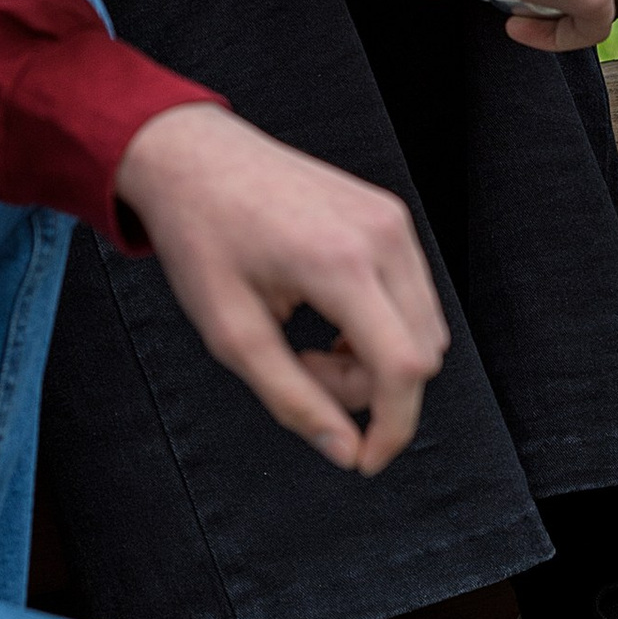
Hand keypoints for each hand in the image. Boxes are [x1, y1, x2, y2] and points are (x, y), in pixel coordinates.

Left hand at [110, 102, 446, 471]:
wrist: (193, 158)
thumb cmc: (202, 237)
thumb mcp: (232, 334)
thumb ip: (292, 399)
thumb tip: (343, 452)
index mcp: (339, 262)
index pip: (403, 368)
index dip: (393, 429)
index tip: (363, 460)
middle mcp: (381, 234)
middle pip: (421, 353)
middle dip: (373, 391)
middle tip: (305, 376)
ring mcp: (391, 218)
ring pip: (424, 328)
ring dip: (378, 361)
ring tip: (312, 349)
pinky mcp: (390, 214)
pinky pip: (413, 295)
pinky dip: (382, 328)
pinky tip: (331, 321)